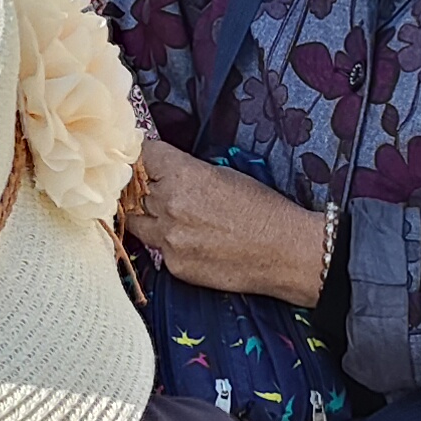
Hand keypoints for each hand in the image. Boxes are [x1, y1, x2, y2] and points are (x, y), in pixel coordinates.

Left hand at [122, 135, 331, 300]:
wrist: (285, 252)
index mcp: (182, 175)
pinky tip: (192, 242)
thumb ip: (186, 171)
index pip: (143, 154)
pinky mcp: (173, 265)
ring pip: (136, 220)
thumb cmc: (262, 209)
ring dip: (148, 216)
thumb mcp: (224, 174)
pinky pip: (156, 248)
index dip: (148, 156)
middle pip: (134, 187)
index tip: (150, 160)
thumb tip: (163, 170)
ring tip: (173, 217)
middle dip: (146, 186)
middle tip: (160, 189)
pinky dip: (167, 243)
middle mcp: (169, 205)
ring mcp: (168, 239)